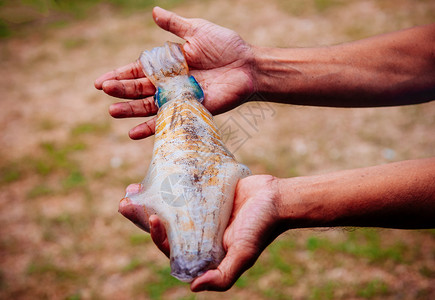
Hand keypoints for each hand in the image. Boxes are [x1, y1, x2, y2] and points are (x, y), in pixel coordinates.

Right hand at [95, 6, 256, 139]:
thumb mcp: (198, 31)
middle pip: (140, 89)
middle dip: (122, 90)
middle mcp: (170, 82)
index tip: (100, 82)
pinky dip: (151, 128)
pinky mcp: (191, 111)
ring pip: (149, 106)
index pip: (138, 70)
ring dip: (130, 110)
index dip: (120, 75)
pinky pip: (168, 121)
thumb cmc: (226, 46)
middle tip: (105, 91)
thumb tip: (153, 12)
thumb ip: (175, 25)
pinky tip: (134, 133)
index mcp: (169, 63)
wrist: (248, 66)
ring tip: (112, 111)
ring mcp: (179, 98)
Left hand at [120, 175, 283, 290]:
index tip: (151, 217)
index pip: (171, 246)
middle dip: (143, 214)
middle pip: (165, 225)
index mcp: (203, 250)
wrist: (277, 198)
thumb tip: (193, 286)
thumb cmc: (262, 227)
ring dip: (150, 198)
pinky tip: (156, 173)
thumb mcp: (244, 254)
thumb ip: (224, 276)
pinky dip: (168, 183)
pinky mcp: (205, 193)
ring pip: (170, 206)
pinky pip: (183, 189)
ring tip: (134, 187)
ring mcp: (201, 211)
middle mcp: (198, 232)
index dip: (156, 235)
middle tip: (126, 200)